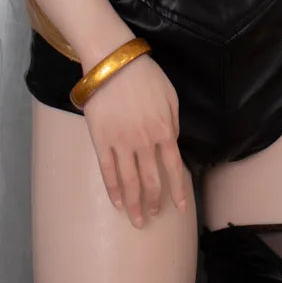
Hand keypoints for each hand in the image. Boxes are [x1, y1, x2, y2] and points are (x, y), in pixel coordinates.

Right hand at [82, 52, 187, 227]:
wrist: (113, 62)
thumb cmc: (145, 75)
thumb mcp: (170, 95)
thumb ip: (174, 121)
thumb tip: (173, 143)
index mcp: (164, 129)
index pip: (174, 167)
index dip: (178, 190)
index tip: (180, 208)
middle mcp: (144, 141)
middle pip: (151, 180)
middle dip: (154, 202)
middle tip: (153, 216)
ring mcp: (121, 143)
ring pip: (130, 182)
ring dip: (134, 205)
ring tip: (136, 220)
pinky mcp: (101, 140)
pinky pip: (108, 171)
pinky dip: (113, 190)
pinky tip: (117, 203)